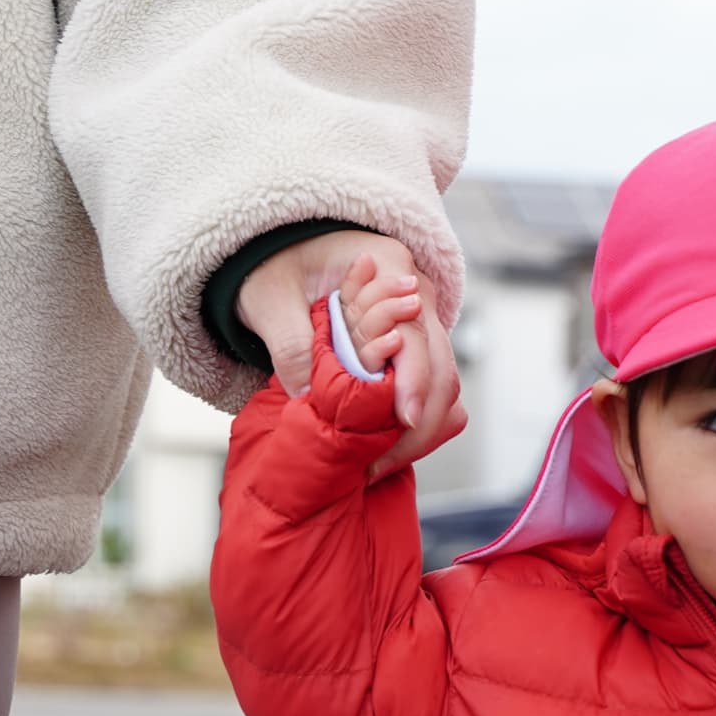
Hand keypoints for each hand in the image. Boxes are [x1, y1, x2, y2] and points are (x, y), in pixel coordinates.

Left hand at [242, 229, 462, 482]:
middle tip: (375, 466)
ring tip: (376, 464)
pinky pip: (433, 395)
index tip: (402, 422)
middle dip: (418, 425)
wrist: (281, 250)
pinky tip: (383, 448)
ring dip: (422, 432)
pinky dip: (417, 426)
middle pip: (442, 371)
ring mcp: (421, 325)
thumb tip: (311, 399)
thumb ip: (290, 344)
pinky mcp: (413, 350)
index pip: (416, 335)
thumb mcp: (269, 297)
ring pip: (446, 389)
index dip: (413, 382)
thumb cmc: (274, 264)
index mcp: (390, 266)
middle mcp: (418, 296)